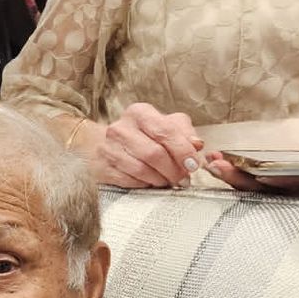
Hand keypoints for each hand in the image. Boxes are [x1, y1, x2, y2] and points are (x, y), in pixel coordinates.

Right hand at [79, 104, 203, 187]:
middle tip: (183, 179)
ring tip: (169, 181)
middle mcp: (120, 128)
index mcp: (139, 113)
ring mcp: (108, 149)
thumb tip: (196, 145)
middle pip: (154, 153)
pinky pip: (128, 181)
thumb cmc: (143, 134)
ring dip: (160, 179)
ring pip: (141, 170)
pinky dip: (144, 185)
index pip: (165, 131)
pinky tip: (151, 183)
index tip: (194, 165)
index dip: (183, 150)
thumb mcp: (166, 125)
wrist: (106, 144)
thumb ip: (184, 132)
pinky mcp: (102, 168)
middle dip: (173, 170)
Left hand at [204, 132, 298, 195]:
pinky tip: (219, 160)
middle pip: (260, 188)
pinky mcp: (273, 176)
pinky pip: (249, 175)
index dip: (273, 181)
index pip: (289, 186)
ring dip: (229, 173)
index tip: (257, 175)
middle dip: (238, 178)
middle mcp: (292, 191)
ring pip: (250, 183)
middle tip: (219, 166)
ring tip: (212, 162)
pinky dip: (234, 167)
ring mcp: (280, 185)